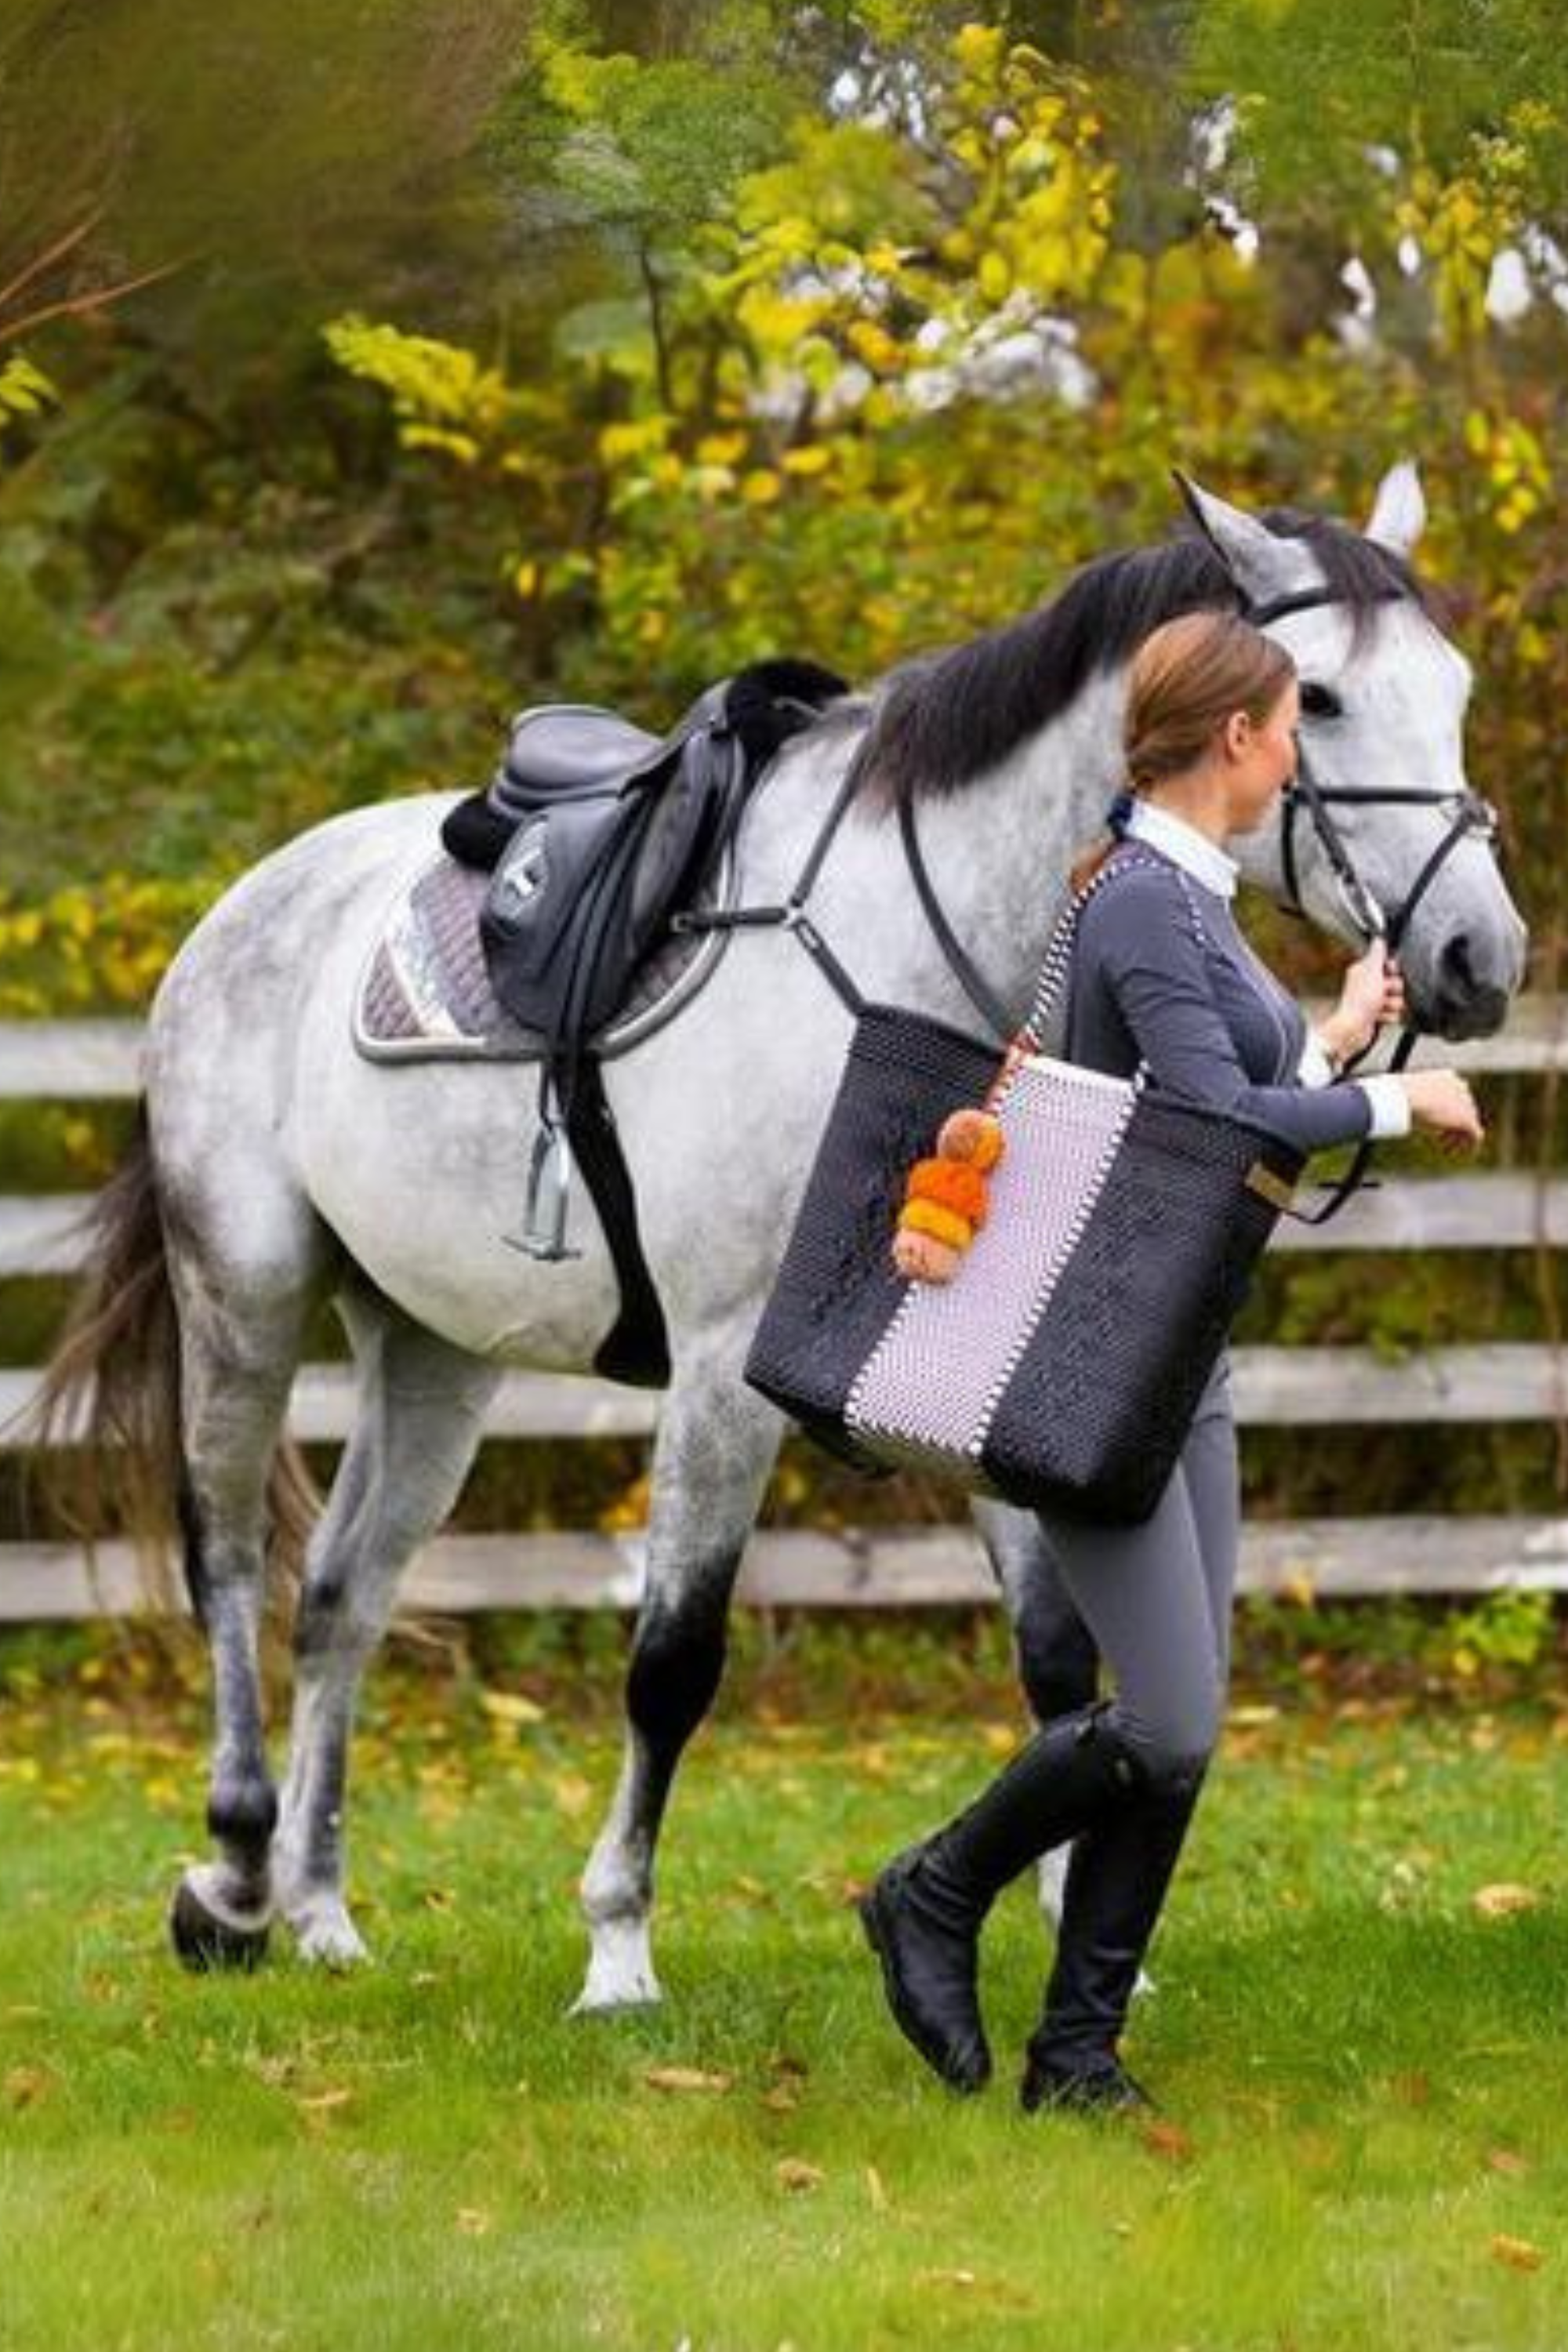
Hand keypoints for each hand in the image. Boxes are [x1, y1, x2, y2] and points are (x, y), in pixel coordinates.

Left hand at [1326, 940, 1406, 1059]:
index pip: (1388, 964)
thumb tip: (1379, 938)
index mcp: (1364, 971)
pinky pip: (1394, 1014)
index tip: (1390, 973)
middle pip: (1396, 983)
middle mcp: (1368, 986)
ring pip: (1397, 999)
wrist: (1354, 1029)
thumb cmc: (1358, 1003)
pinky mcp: (1376, 1016)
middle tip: (1383, 993)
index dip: (1393, 970)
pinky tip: (1379, 1017)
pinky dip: (1388, 1016)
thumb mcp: (1371, 972)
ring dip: (1392, 1005)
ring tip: (1380, 1008)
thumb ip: (1377, 954)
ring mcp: (1372, 1002)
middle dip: (1394, 990)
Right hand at [1401, 1069, 1485, 1153]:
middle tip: (1439, 1139)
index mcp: (1449, 1078)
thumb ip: (1416, 1102)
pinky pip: (1475, 1135)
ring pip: (1469, 1124)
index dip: (1446, 1113)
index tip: (1435, 1125)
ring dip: (1457, 1138)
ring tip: (1445, 1149)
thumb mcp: (1409, 1096)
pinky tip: (1458, 1153)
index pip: (1455, 1097)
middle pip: (1464, 1110)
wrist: (1408, 1097)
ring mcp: (1467, 1103)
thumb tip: (1408, 1111)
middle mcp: (1462, 1088)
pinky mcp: (1468, 1119)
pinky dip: (1469, 1146)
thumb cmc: (1401, 1095)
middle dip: (1452, 1127)